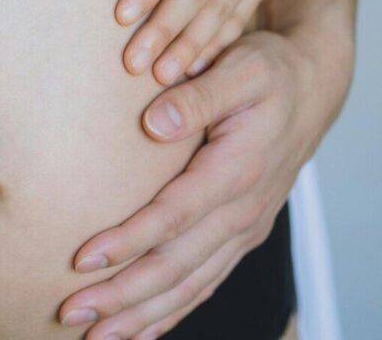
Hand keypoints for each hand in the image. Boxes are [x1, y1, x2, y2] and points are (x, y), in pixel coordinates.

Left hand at [58, 29, 352, 339]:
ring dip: (140, 314)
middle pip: (176, 267)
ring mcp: (243, 229)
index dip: (128, 242)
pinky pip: (204, 284)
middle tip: (71, 312)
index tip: (82, 260)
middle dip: (122, 295)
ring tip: (94, 335)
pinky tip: (139, 329)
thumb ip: (199, 96)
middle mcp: (242, 211)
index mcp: (236, 171)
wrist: (310, 90)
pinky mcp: (239, 236)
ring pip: (189, 286)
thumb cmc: (268, 75)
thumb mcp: (241, 69)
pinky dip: (171, 312)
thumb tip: (155, 122)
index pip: (175, 217)